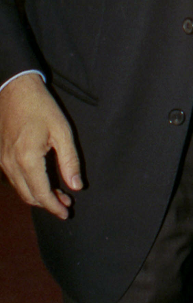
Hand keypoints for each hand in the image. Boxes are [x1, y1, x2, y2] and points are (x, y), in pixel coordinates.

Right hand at [0, 73, 82, 218]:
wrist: (15, 90)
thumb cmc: (41, 107)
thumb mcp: (62, 131)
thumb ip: (70, 160)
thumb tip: (76, 186)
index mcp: (27, 159)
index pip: (41, 193)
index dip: (54, 207)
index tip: (66, 213)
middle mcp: (11, 164)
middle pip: (29, 196)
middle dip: (47, 204)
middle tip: (66, 204)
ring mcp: (3, 161)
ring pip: (20, 189)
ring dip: (38, 196)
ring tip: (58, 195)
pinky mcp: (0, 156)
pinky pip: (14, 179)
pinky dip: (28, 186)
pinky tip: (42, 182)